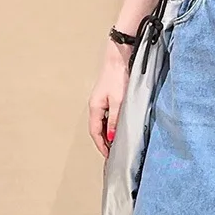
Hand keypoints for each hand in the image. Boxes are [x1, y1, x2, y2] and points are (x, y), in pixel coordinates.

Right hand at [88, 41, 130, 157]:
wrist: (120, 58)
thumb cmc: (118, 77)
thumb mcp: (118, 102)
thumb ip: (115, 120)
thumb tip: (112, 137)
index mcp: (95, 108)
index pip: (95, 132)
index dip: (101, 146)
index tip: (108, 156)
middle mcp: (96, 106)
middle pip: (97, 129)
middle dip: (104, 143)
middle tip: (113, 155)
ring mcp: (102, 102)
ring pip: (103, 124)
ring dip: (108, 135)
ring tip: (117, 146)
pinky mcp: (109, 98)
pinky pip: (108, 117)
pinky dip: (112, 126)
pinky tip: (119, 130)